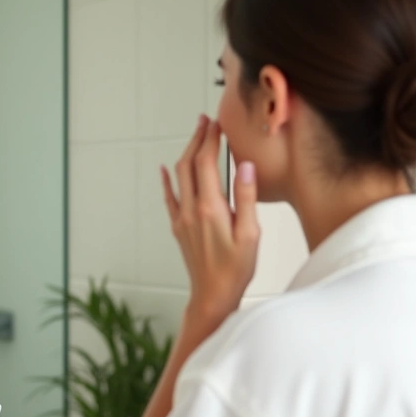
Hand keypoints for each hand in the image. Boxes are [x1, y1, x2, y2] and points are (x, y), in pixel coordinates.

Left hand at [161, 115, 259, 324]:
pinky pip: (170, 197)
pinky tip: (165, 168)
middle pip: (189, 164)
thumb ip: (246, 198)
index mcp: (211, 209)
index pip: (207, 163)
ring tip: (196, 136)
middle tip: (206, 121)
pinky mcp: (179, 227)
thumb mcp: (250, 234)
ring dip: (186, 153)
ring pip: (179, 177)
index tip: (217, 123)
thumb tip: (245, 167)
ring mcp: (182, 218)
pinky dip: (168, 179)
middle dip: (197, 139)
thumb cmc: (235, 270)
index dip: (210, 139)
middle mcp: (192, 210)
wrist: (212, 295)